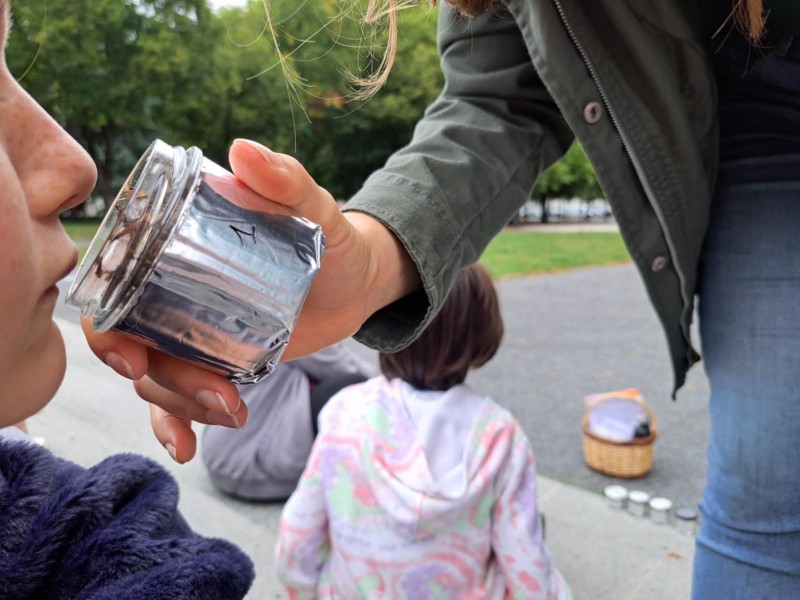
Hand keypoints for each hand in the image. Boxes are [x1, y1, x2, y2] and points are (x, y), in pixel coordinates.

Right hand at [82, 139, 419, 461]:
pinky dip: (177, 423)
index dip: (109, 322)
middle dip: (159, 377)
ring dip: (180, 402)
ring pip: (155, 375)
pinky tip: (187, 447)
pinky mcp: (214, 358)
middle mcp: (172, 286)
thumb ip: (286, 180)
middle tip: (213, 392)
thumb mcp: (314, 209)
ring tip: (232, 410)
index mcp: (177, 244)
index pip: (118, 282)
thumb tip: (243, 150)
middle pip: (132, 340)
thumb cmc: (332, 238)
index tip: (132, 354)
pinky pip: (180, 396)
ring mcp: (190, 326)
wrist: (357, 282)